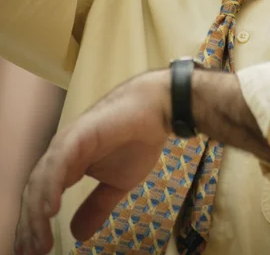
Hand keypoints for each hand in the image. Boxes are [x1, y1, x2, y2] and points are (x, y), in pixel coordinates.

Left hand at [14, 70, 170, 254]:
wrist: (156, 111)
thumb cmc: (137, 141)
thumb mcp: (116, 184)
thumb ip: (96, 206)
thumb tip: (78, 236)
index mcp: (68, 166)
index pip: (41, 198)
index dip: (34, 225)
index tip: (33, 251)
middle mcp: (62, 155)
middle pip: (35, 192)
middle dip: (31, 224)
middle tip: (32, 252)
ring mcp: (68, 143)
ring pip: (42, 180)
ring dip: (36, 211)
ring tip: (38, 239)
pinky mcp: (79, 134)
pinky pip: (59, 162)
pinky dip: (50, 185)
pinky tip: (51, 208)